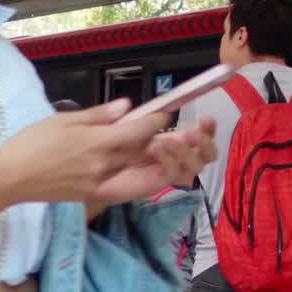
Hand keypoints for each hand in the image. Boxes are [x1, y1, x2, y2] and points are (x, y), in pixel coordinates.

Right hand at [0, 99, 194, 204]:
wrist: (10, 178)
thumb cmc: (31, 144)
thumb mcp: (63, 120)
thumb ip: (98, 115)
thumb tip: (126, 106)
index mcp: (98, 142)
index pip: (141, 131)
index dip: (157, 121)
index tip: (161, 114)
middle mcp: (104, 165)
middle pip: (139, 150)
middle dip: (147, 137)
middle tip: (144, 125)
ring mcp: (99, 182)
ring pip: (129, 166)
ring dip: (135, 154)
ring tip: (128, 142)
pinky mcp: (91, 194)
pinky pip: (117, 181)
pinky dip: (122, 169)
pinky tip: (113, 161)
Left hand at [92, 118, 217, 203]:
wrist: (84, 173)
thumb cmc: (97, 149)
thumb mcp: (107, 125)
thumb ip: (124, 116)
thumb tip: (140, 108)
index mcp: (166, 138)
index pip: (196, 135)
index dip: (207, 128)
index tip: (207, 119)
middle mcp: (170, 155)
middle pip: (204, 155)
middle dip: (205, 143)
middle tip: (193, 133)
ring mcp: (163, 170)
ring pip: (194, 166)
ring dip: (187, 152)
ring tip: (168, 141)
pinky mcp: (154, 183)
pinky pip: (172, 174)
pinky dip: (170, 161)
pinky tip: (157, 150)